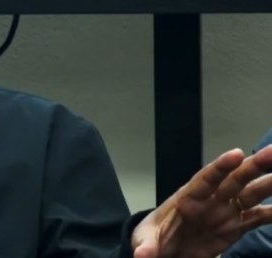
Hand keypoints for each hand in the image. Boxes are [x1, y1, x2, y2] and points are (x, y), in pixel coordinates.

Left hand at [132, 144, 271, 257]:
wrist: (164, 251)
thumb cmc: (153, 238)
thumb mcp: (146, 241)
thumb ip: (147, 247)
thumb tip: (142, 256)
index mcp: (187, 198)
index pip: (205, 179)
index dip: (220, 167)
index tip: (237, 154)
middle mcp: (210, 200)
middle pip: (232, 180)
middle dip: (252, 166)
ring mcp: (224, 211)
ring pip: (249, 194)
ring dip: (268, 184)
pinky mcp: (235, 226)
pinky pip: (257, 218)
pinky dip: (271, 213)